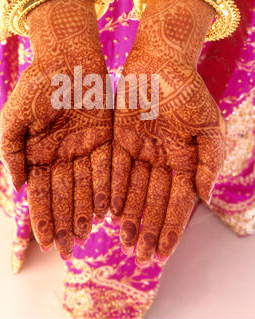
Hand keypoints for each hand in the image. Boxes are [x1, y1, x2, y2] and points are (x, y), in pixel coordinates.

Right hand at [0, 0, 111, 257]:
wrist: (67, 57)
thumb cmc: (36, 85)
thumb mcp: (14, 119)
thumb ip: (12, 153)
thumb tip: (16, 187)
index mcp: (39, 153)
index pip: (41, 194)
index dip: (44, 218)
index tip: (47, 243)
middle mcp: (62, 155)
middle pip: (64, 196)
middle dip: (65, 223)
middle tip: (69, 251)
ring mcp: (84, 148)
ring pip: (85, 187)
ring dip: (84, 212)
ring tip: (86, 236)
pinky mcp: (104, 137)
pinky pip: (106, 167)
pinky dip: (105, 188)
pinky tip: (105, 209)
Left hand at [111, 0, 225, 265]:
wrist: (160, 61)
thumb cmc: (189, 91)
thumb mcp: (208, 126)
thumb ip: (208, 162)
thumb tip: (204, 195)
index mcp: (186, 159)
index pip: (178, 202)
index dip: (171, 229)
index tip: (163, 254)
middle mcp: (162, 159)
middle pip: (154, 202)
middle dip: (148, 230)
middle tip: (139, 256)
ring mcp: (141, 150)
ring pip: (134, 191)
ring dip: (130, 217)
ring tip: (124, 242)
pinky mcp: (120, 138)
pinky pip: (117, 170)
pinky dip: (114, 191)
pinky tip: (110, 212)